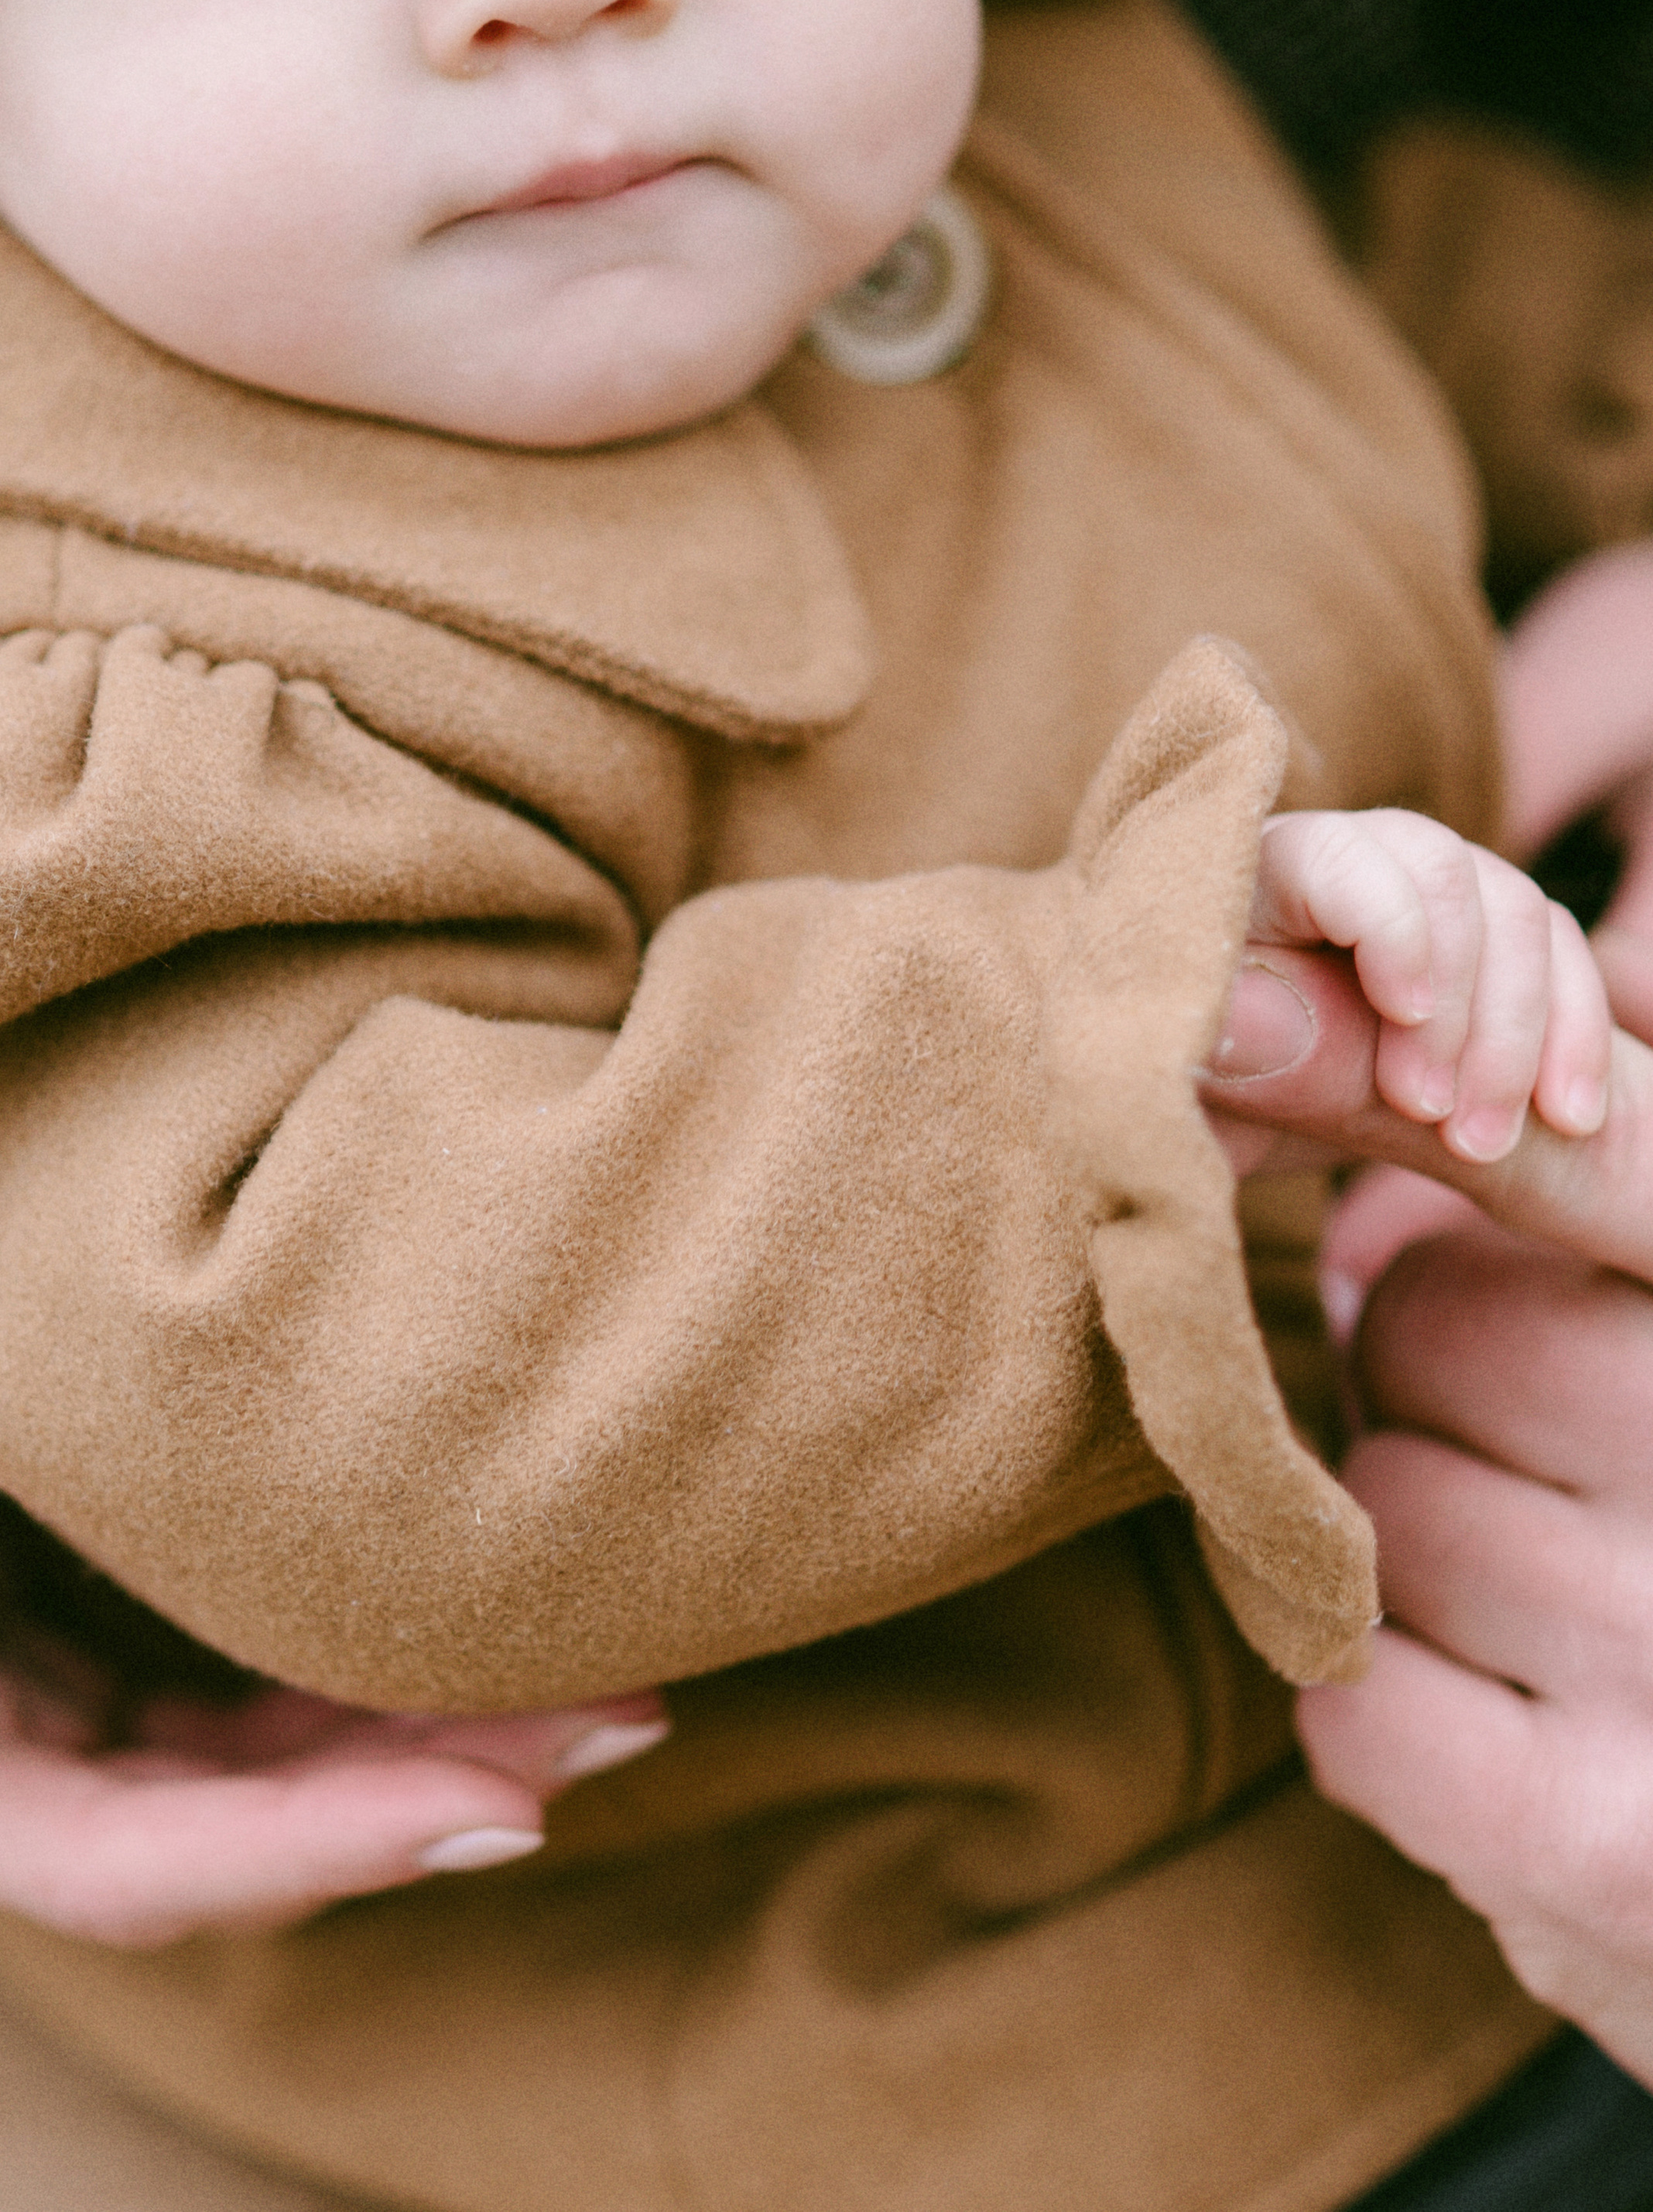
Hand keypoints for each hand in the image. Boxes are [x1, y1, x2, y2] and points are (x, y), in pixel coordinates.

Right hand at [0, 1115, 667, 1943]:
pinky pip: (234, 1685)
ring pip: (246, 1769)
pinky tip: (488, 1607)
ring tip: (612, 1673)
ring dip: (421, 1732)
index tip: (506, 1796)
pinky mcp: (59, 1620)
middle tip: (628, 1713)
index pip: (122, 1865)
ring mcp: (13, 1699)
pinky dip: (361, 1661)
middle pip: (217, 1836)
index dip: (318, 1848)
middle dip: (419, 1790)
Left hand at [1207, 933, 1652, 2083]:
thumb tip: (1288, 1011)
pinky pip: (1356, 1701)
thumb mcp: (1649, 1332)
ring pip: (1387, 1504)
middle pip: (1437, 1320)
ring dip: (1408, 1553)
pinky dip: (1379, 1718)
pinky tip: (1491, 1740)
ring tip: (1537, 1618)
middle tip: (1529, 1472)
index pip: (1612, 1152)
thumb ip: (1576, 1175)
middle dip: (1428, 1380)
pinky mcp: (1597, 1840)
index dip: (1426, 1079)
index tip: (1241, 1011)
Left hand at [1248, 807, 1609, 1163]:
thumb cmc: (1228, 1119)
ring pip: (1509, 907)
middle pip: (1434, 866)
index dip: (1385, 922)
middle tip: (1435, 1118)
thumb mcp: (1232, 1116)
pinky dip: (1571, 1032)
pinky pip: (1555, 945)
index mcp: (1244, 885)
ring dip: (1513, 1033)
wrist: (1276, 1132)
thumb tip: (1234, 1017)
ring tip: (1481, 1143)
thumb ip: (1246, 1063)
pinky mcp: (1486, 930)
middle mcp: (1335, 860)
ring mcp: (1420, 889)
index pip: (1325, 854)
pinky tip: (1566, 1116)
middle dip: (1456, 1002)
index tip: (1409, 1016)